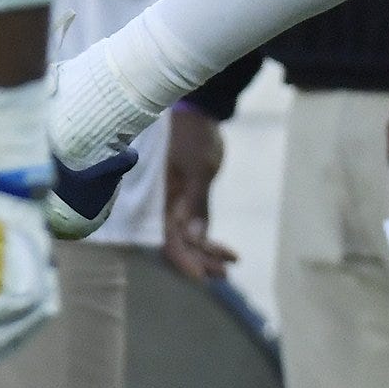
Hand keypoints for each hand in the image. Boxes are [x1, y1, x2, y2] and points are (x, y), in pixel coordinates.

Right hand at [163, 106, 235, 281]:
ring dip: (205, 252)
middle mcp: (162, 204)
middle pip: (178, 242)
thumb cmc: (193, 136)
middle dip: (199, 260)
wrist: (197, 111)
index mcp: (159, 199)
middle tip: (224, 273)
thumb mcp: (199, 169)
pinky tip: (223, 251)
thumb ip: (196, 203)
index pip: (169, 238)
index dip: (184, 260)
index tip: (202, 276)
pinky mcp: (184, 196)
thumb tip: (195, 238)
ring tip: (229, 266)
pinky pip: (192, 224)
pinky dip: (206, 237)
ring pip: (186, 236)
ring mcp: (172, 201)